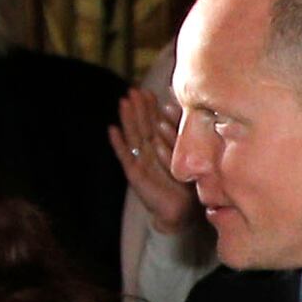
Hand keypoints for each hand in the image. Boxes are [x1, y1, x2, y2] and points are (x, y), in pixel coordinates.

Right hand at [111, 85, 197, 234]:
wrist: (180, 211)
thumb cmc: (186, 184)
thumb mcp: (189, 157)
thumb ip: (185, 138)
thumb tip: (186, 115)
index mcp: (161, 146)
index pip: (154, 122)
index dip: (151, 108)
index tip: (148, 92)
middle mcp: (149, 151)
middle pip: (143, 125)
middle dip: (138, 108)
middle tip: (134, 90)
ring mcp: (140, 160)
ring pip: (133, 136)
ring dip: (127, 119)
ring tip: (123, 103)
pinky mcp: (134, 173)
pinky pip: (125, 156)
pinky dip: (118, 143)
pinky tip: (112, 129)